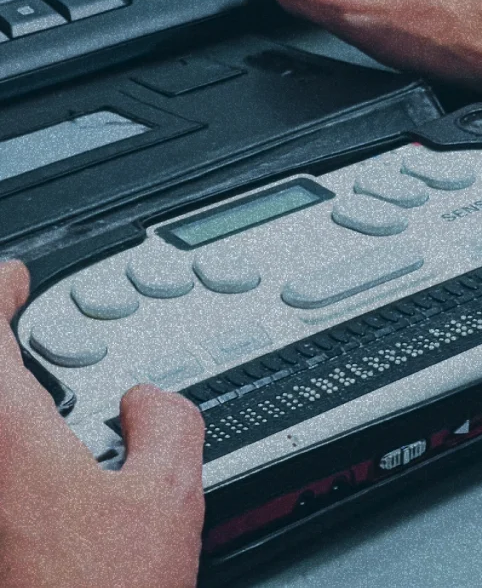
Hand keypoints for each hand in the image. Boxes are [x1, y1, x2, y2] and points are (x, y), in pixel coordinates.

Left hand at [0, 261, 204, 587]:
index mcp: (7, 436)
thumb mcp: (168, 500)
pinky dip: (12, 444)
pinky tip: (37, 468)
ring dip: (8, 400)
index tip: (14, 279)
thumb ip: (168, 422)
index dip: (0, 291)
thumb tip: (148, 403)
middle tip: (18, 327)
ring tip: (38, 398)